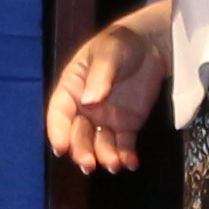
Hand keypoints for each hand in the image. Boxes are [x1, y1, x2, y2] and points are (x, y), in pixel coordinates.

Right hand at [46, 0, 175, 173]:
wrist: (150, 46)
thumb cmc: (121, 43)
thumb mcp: (109, 53)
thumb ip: (99, 76)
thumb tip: (88, 101)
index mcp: (72, 88)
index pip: (59, 113)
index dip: (57, 131)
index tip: (60, 147)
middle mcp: (85, 109)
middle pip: (78, 135)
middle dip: (81, 151)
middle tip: (89, 163)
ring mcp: (105, 119)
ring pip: (100, 144)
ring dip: (105, 157)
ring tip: (115, 164)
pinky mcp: (126, 126)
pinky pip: (124, 145)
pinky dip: (126, 156)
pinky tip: (131, 163)